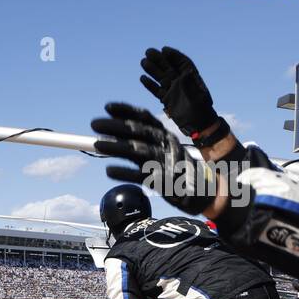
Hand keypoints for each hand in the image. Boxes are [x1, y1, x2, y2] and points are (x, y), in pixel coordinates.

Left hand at [91, 103, 217, 215]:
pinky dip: (124, 172)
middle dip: (115, 126)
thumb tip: (112, 130)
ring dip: (116, 147)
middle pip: (138, 131)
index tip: (108, 107)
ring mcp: (165, 162)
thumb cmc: (176, 169)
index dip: (126, 111)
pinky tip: (110, 171)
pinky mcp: (163, 181)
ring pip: (137, 151)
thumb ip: (140, 141)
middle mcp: (165, 145)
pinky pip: (140, 175)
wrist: (203, 191)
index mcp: (165, 135)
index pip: (145, 118)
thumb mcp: (162, 150)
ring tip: (97, 145)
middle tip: (94, 124)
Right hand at [138, 47, 219, 137]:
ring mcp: (173, 91)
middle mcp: (181, 83)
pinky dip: (150, 85)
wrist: (198, 126)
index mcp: (192, 78)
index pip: (182, 63)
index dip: (174, 55)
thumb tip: (185, 73)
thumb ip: (190, 85)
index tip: (164, 49)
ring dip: (152, 70)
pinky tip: (142, 78)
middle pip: (169, 68)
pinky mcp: (167, 100)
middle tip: (149, 51)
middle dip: (159, 59)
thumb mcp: (198, 97)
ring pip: (161, 78)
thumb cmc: (201, 112)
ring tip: (143, 61)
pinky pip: (157, 90)